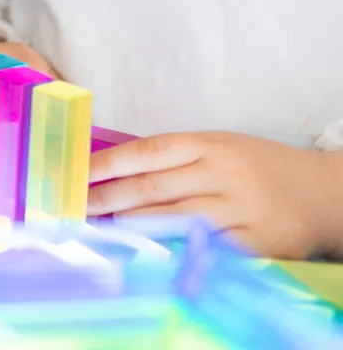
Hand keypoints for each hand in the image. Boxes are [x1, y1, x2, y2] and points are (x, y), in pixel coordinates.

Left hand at [88, 133, 342, 259]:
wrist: (324, 194)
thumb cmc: (260, 168)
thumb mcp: (221, 148)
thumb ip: (177, 159)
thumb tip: (117, 170)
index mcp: (209, 145)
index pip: (148, 151)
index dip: (109, 163)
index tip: (77, 173)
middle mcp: (221, 173)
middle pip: (153, 187)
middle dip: (109, 197)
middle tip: (77, 206)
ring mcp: (237, 209)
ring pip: (173, 218)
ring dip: (133, 224)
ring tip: (102, 227)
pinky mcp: (253, 242)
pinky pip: (204, 247)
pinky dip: (172, 248)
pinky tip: (148, 250)